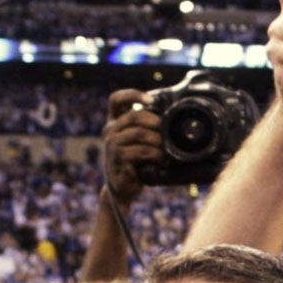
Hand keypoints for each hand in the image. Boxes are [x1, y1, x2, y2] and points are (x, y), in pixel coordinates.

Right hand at [102, 88, 163, 203]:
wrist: (123, 188)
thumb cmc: (135, 162)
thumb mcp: (140, 141)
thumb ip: (147, 126)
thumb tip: (172, 113)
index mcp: (115, 121)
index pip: (116, 99)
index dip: (133, 94)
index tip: (151, 100)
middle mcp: (109, 130)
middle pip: (133, 116)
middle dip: (154, 122)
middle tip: (167, 131)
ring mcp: (111, 144)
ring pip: (138, 133)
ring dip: (157, 141)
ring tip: (167, 150)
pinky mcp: (116, 159)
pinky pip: (140, 151)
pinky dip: (155, 154)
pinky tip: (162, 160)